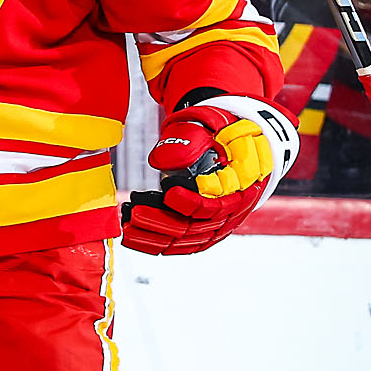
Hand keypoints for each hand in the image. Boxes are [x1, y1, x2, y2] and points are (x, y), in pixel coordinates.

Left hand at [121, 96, 298, 254]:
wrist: (237, 142)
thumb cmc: (223, 132)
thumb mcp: (212, 125)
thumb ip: (190, 139)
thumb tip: (161, 162)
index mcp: (242, 184)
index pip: (216, 203)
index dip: (192, 202)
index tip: (169, 193)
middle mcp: (234, 209)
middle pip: (198, 227)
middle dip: (162, 222)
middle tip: (135, 214)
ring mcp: (222, 222)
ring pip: (189, 239)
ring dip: (157, 238)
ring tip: (129, 229)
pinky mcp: (210, 229)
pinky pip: (187, 244)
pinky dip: (162, 245)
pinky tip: (139, 241)